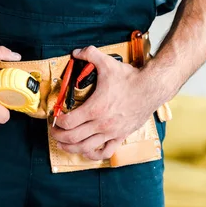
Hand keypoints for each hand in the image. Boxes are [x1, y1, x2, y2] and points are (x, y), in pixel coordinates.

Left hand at [52, 46, 160, 160]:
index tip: (55, 118)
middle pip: (72, 137)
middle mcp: (101, 124)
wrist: (151, 88)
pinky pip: (105, 152)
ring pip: (85, 148)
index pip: (68, 122)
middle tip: (54, 131)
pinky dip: (94, 154)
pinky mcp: (121, 136)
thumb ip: (89, 54)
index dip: (57, 121)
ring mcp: (111, 132)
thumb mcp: (107, 63)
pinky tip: (87, 150)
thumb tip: (76, 52)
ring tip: (64, 144)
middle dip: (58, 136)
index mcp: (95, 108)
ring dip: (71, 147)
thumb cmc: (130, 78)